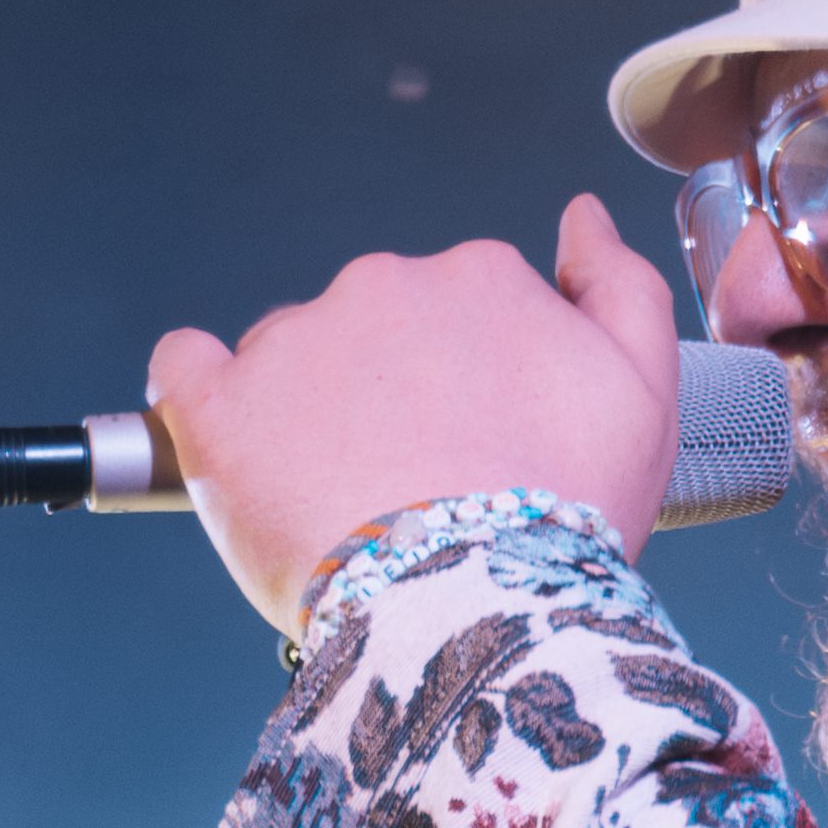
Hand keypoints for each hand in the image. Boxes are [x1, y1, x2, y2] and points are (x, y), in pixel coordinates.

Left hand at [143, 193, 682, 636]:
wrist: (474, 612)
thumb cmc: (565, 520)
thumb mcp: (642, 396)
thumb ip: (618, 285)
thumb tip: (579, 216)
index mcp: (482, 277)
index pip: (458, 313)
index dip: (464, 389)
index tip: (473, 454)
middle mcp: (387, 284)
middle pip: (371, 333)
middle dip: (384, 401)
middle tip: (410, 497)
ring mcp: (298, 339)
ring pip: (290, 360)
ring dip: (304, 416)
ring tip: (338, 510)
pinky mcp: (221, 405)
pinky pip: (185, 367)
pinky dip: (198, 397)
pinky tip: (230, 449)